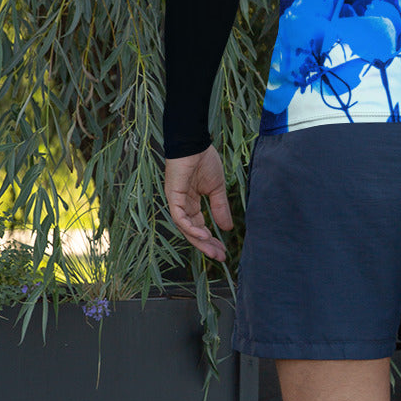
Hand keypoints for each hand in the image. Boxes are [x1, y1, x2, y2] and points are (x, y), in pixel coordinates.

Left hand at [164, 144, 233, 261]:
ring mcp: (176, 202)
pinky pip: (179, 217)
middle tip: (220, 257)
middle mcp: (182, 206)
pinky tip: (204, 234)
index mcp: (192, 203)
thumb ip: (220, 207)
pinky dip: (191, 227)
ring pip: (186, 228)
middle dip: (206, 245)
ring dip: (200, 240)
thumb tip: (228, 227)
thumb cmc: (204, 161)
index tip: (223, 250)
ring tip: (213, 249)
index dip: (211, 239)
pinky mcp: (172, 197)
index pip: (200, 226)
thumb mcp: (217, 188)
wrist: (195, 144)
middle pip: (193, 232)